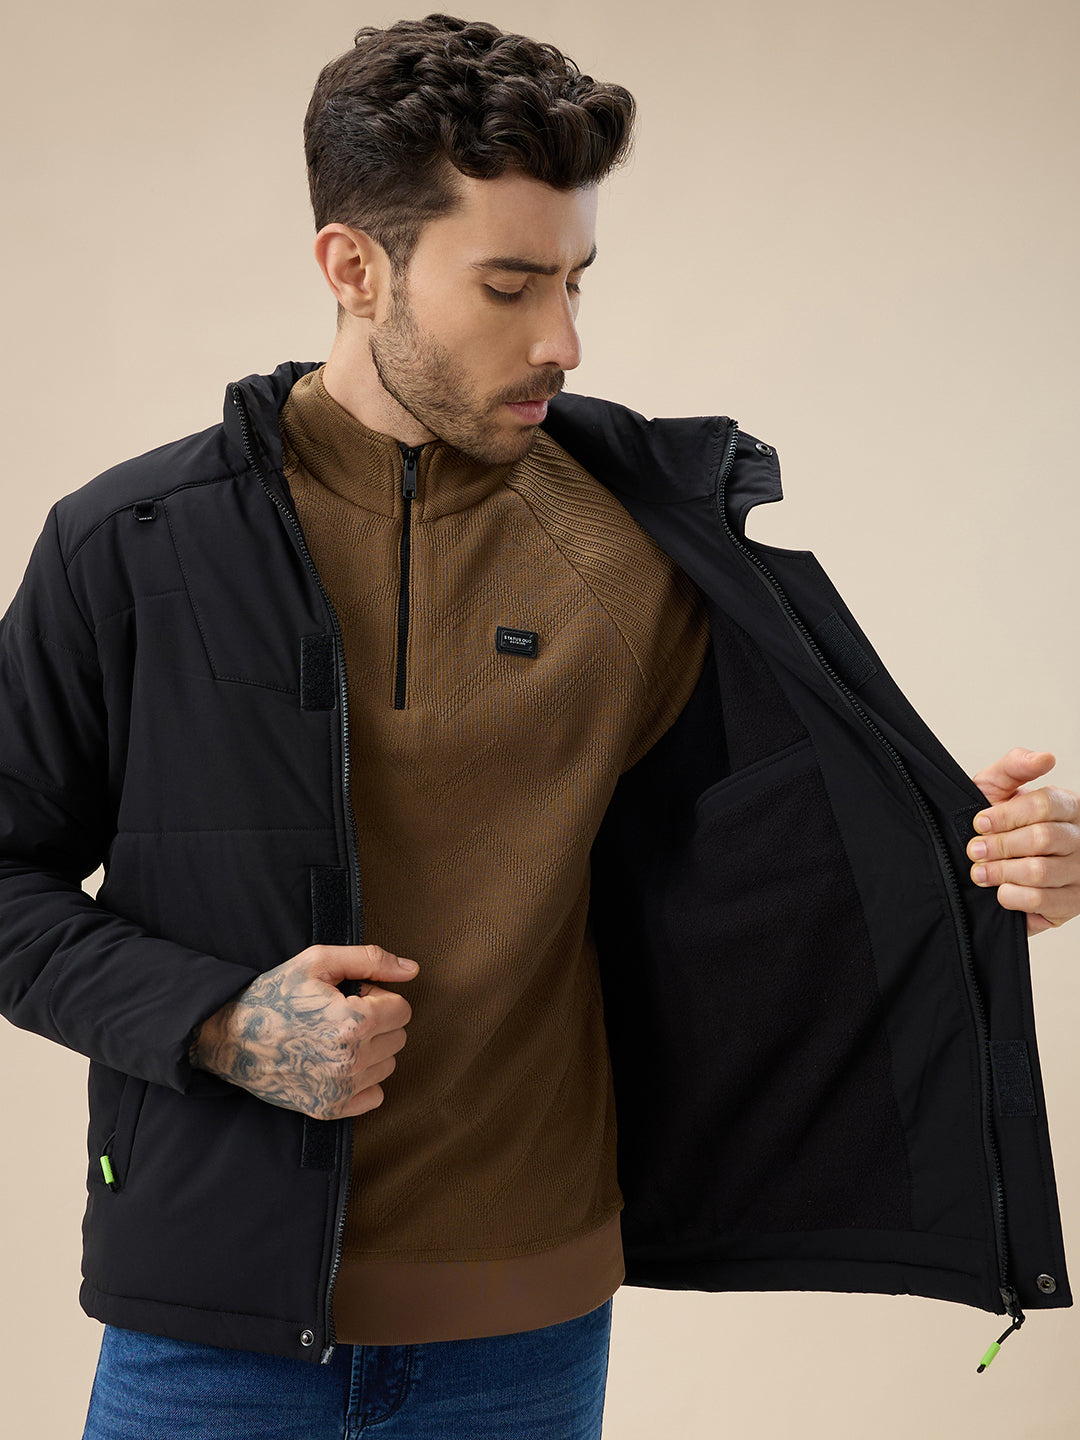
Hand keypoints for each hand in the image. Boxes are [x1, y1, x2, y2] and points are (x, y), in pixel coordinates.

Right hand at [190, 943, 417, 1118]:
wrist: (231, 1037)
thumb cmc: (274, 995)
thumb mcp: (317, 962)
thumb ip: (370, 960)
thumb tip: (411, 970)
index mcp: (352, 1022)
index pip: (402, 1010)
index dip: (377, 996)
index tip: (352, 995)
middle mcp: (350, 1060)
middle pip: (398, 1038)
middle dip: (377, 1022)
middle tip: (340, 1013)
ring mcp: (340, 1089)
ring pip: (387, 1065)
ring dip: (370, 1049)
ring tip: (335, 1036)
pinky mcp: (329, 1108)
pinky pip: (374, 1095)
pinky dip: (362, 1079)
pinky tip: (336, 1062)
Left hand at [967, 748, 1079, 936]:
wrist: (991, 864)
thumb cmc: (997, 824)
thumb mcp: (997, 788)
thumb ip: (1015, 767)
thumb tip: (1043, 757)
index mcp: (1069, 806)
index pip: (1045, 804)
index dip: (1007, 815)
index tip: (980, 822)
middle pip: (1042, 838)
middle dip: (1000, 845)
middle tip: (975, 850)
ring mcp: (1079, 873)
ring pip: (1040, 871)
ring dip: (1001, 871)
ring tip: (980, 872)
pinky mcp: (1070, 903)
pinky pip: (1041, 901)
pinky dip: (1012, 896)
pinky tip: (1001, 890)